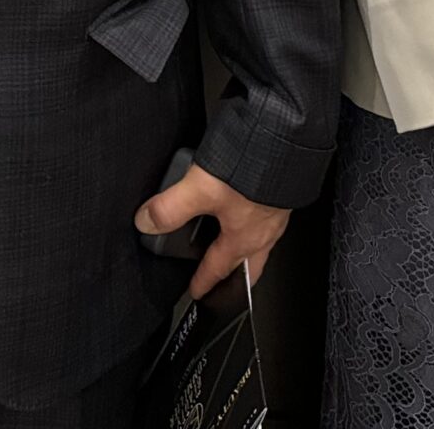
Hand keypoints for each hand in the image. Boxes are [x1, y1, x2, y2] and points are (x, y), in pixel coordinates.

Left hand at [134, 164, 291, 299]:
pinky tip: (247, 204)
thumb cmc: (254, 169)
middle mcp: (264, 231)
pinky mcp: (281, 193)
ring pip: (261, 242)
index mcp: (244, 239)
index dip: (205, 282)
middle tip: (225, 283)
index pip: (219, 269)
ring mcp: (276, 212)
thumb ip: (170, 208)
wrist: (286, 141)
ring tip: (232, 240)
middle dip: (236, 276)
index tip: (198, 292)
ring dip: (246, 246)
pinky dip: (255, 219)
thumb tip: (147, 222)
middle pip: (249, 265)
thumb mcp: (199, 189)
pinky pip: (268, 217)